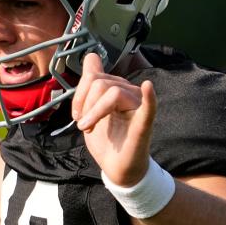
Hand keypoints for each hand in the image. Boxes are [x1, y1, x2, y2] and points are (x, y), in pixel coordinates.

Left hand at [72, 52, 156, 185]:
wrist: (116, 167)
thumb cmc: (106, 139)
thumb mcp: (91, 111)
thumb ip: (90, 87)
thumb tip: (91, 57)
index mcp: (115, 88)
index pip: (94, 73)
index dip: (80, 90)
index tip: (77, 111)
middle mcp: (129, 93)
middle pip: (100, 83)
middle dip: (84, 103)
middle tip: (82, 124)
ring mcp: (138, 107)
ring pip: (113, 92)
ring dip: (93, 112)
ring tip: (88, 128)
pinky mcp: (143, 124)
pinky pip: (148, 107)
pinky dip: (149, 97)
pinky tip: (148, 87)